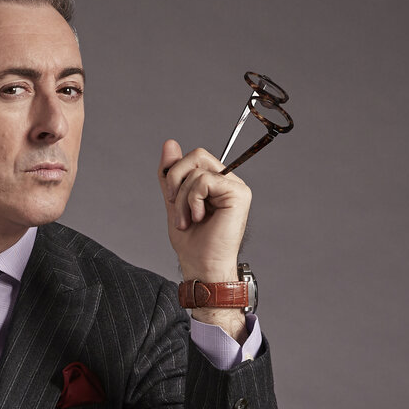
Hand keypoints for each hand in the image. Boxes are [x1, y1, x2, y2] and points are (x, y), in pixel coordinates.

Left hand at [157, 140, 251, 282]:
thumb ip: (171, 174)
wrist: (201, 265)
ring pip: (198, 171)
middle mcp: (229, 181)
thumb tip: (170, 143)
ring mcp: (236, 187)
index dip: (175, 172)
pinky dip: (192, 200)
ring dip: (182, 199)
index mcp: (216, 182)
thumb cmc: (192, 242)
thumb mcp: (174, 201)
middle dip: (176, 180)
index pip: (195, 157)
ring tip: (187, 220)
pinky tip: (198, 217)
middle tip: (174, 205)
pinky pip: (205, 181)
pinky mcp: (239, 194)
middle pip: (197, 155)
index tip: (170, 197)